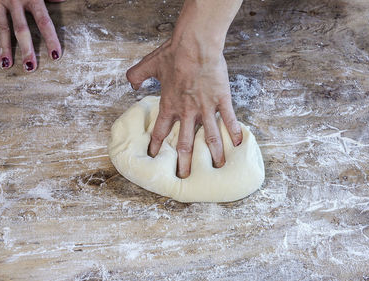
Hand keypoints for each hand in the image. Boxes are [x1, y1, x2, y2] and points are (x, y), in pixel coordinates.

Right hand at [0, 0, 64, 71]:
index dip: (51, 40)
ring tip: (5, 64)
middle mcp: (15, 0)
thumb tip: (62, 0)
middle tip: (30, 68)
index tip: (56, 56)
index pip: (44, 22)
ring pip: (1, 27)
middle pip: (21, 30)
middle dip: (26, 50)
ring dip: (3, 47)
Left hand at [126, 39, 242, 178]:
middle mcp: (187, 111)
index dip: (156, 147)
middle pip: (184, 143)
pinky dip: (234, 132)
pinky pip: (229, 119)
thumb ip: (136, 75)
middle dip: (184, 162)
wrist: (195, 44)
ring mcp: (206, 107)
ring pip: (210, 137)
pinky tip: (238, 144)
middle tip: (185, 177)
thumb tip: (130, 83)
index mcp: (169, 105)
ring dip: (214, 154)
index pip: (160, 132)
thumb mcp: (149, 64)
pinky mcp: (221, 99)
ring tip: (217, 168)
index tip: (154, 159)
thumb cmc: (173, 53)